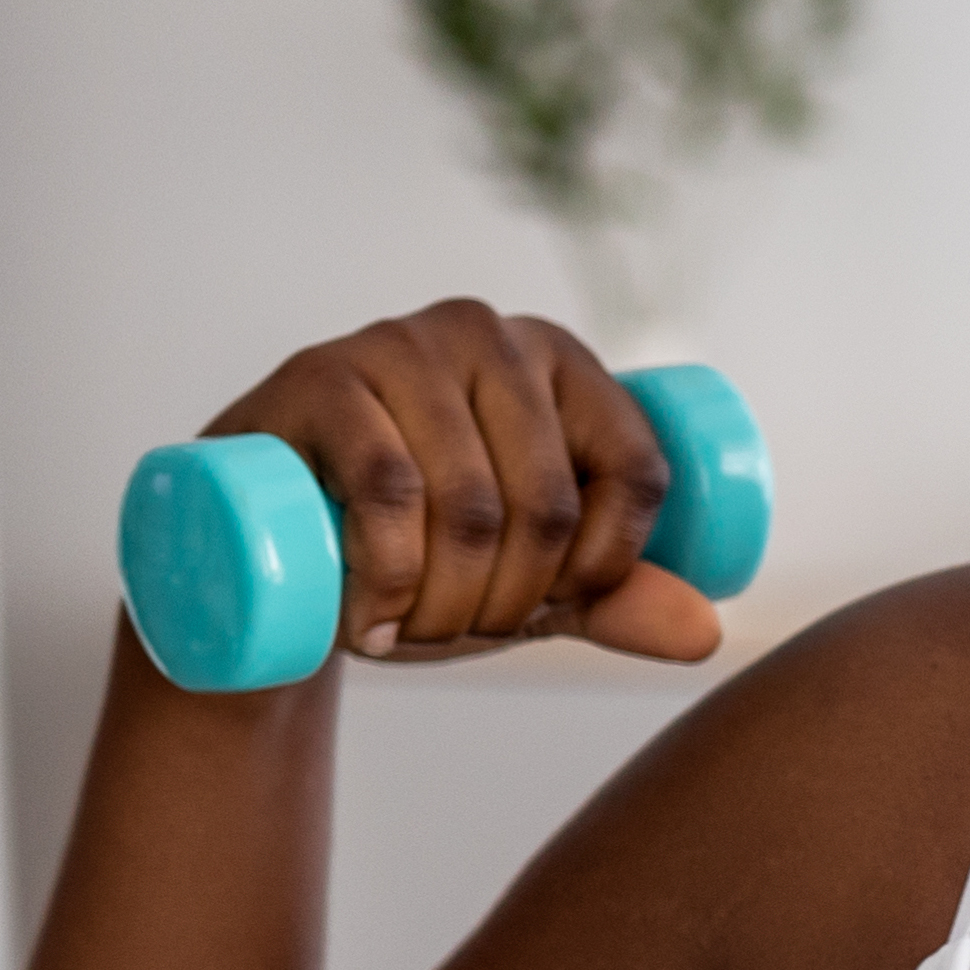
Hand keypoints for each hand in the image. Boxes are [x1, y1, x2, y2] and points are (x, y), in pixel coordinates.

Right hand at [204, 297, 725, 665]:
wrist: (262, 544)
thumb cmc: (410, 551)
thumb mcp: (521, 579)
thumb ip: (614, 599)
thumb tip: (707, 633)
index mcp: (562, 362)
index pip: (636, 472)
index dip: (604, 568)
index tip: (549, 610)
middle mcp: (489, 333)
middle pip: (550, 502)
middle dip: (509, 605)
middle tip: (455, 635)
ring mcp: (400, 344)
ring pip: (469, 503)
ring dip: (443, 604)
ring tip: (404, 631)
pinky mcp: (320, 376)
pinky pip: (387, 486)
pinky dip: (387, 576)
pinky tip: (367, 619)